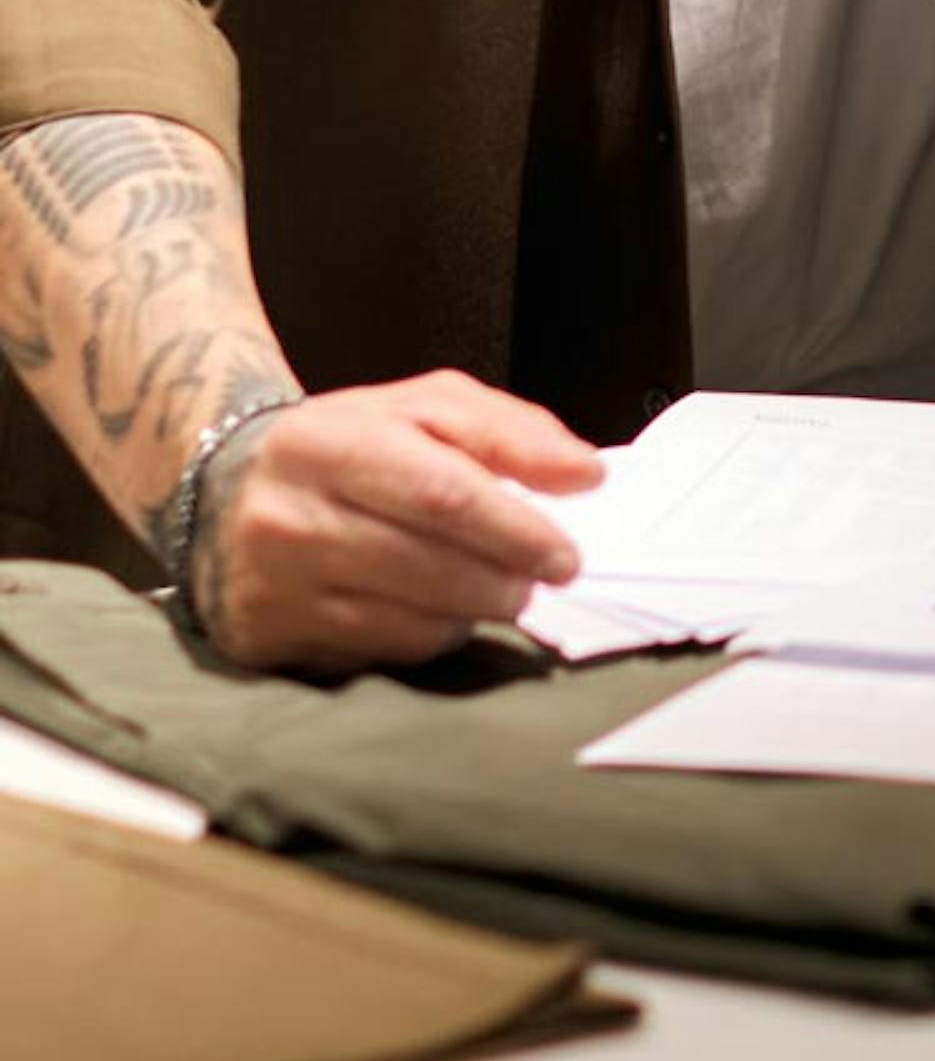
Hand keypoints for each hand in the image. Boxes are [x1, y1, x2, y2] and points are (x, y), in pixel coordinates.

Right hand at [187, 374, 604, 676]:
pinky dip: (428, 637)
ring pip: (405, 620)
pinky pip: (376, 652)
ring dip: (473, 613)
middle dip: (504, 580)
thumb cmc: (348, 443)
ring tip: (497, 590)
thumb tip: (585, 475)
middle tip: (542, 579)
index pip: (441, 494)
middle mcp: (289, 516)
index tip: (566, 553)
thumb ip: (510, 431)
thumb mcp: (425, 407)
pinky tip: (438, 609)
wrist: (224, 489)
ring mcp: (272, 585)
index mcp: (328, 443)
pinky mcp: (266, 637)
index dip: (515, 529)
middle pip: (426, 565)